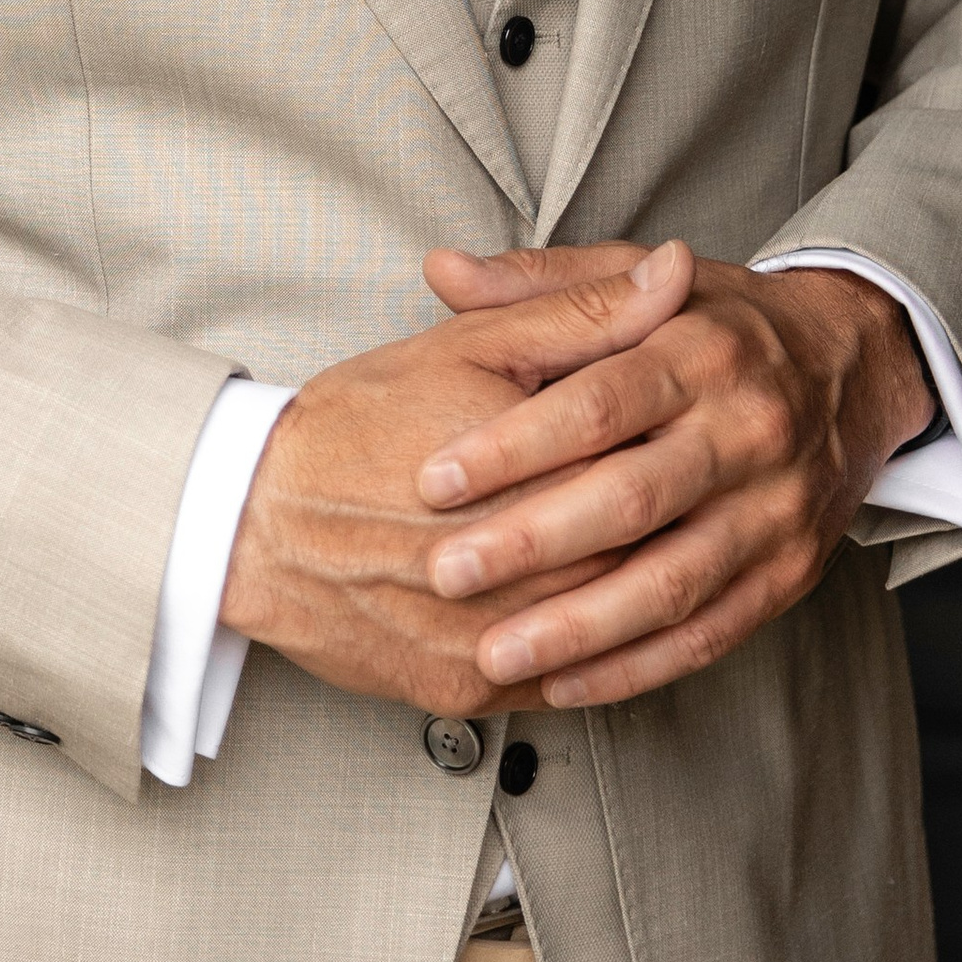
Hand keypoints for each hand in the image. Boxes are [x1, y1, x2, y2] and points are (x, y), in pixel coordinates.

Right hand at [220, 248, 694, 714]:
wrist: (253, 521)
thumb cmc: (360, 421)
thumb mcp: (471, 344)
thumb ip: (584, 310)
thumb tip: (677, 271)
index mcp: (534, 463)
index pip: (652, 456)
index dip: (690, 436)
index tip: (708, 420)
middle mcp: (521, 564)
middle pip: (642, 547)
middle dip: (680, 519)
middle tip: (704, 490)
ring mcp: (496, 638)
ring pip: (611, 626)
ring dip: (652, 594)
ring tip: (672, 552)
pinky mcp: (470, 690)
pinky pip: (563, 685)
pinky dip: (600, 656)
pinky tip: (615, 619)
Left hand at [412, 242, 934, 709]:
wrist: (850, 368)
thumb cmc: (718, 323)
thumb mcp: (639, 277)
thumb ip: (541, 283)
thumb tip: (443, 270)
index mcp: (702, 348)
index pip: (600, 402)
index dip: (514, 445)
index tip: (434, 479)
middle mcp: (748, 429)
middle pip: (633, 498)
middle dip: (532, 542)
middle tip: (445, 573)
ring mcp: (776, 509)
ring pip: (672, 583)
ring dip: (579, 628)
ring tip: (494, 653)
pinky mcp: (791, 572)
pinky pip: (710, 633)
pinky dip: (636, 667)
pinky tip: (565, 684)